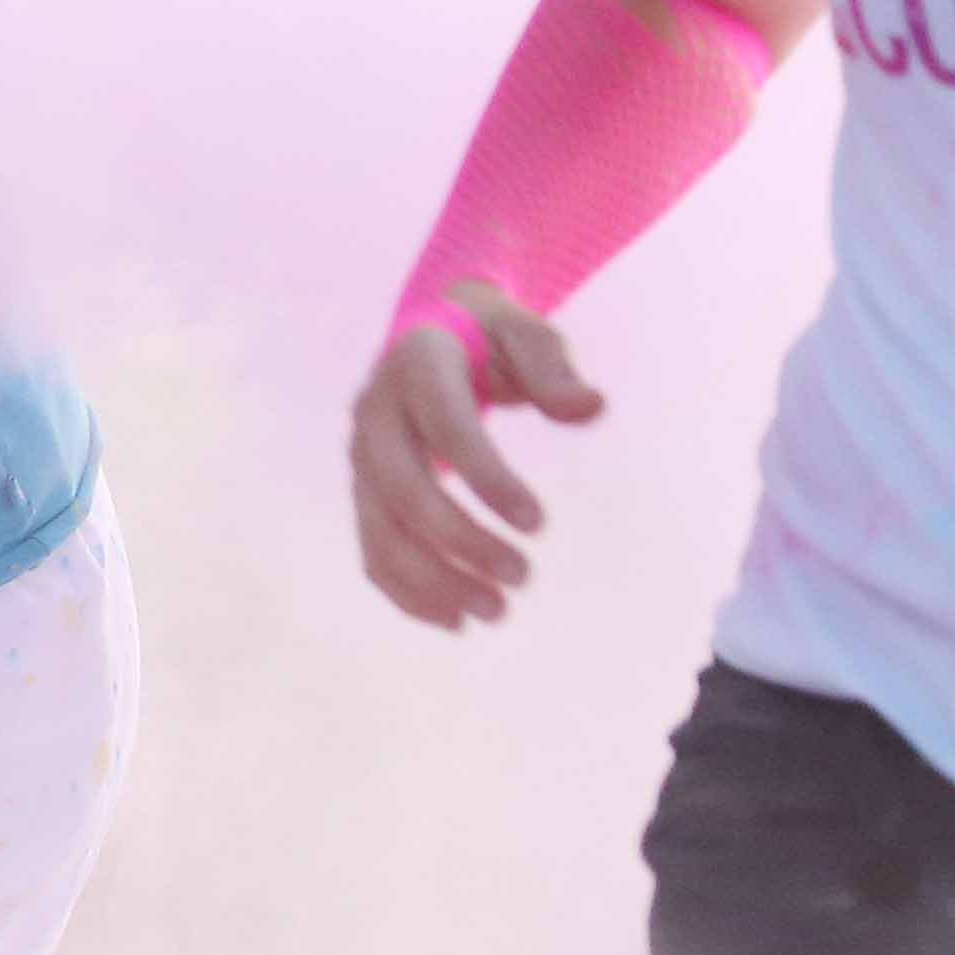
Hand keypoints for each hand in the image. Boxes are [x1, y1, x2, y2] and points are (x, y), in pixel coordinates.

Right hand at [345, 292, 601, 631]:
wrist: (432, 334)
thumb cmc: (490, 338)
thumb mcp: (526, 334)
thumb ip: (554, 369)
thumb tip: (592, 407)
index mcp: (416, 363)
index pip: (445, 426)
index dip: (487, 477)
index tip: (540, 525)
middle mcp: (374, 411)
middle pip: (403, 490)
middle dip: (460, 543)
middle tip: (523, 579)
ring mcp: (361, 456)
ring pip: (381, 530)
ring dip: (432, 581)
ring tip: (497, 613)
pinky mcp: (364, 491)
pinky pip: (372, 550)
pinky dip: (406, 593)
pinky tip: (456, 620)